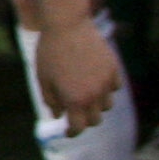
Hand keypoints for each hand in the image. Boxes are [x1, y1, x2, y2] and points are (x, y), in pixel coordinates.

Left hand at [38, 15, 122, 135]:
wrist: (67, 26)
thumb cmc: (49, 53)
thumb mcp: (44, 79)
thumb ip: (51, 100)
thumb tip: (59, 115)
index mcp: (75, 100)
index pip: (78, 127)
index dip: (72, 132)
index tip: (68, 132)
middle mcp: (94, 94)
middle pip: (95, 119)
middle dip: (84, 120)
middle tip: (74, 114)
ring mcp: (107, 82)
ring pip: (107, 105)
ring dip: (96, 105)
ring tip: (84, 96)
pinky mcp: (114, 69)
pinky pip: (115, 87)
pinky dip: (107, 89)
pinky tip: (96, 83)